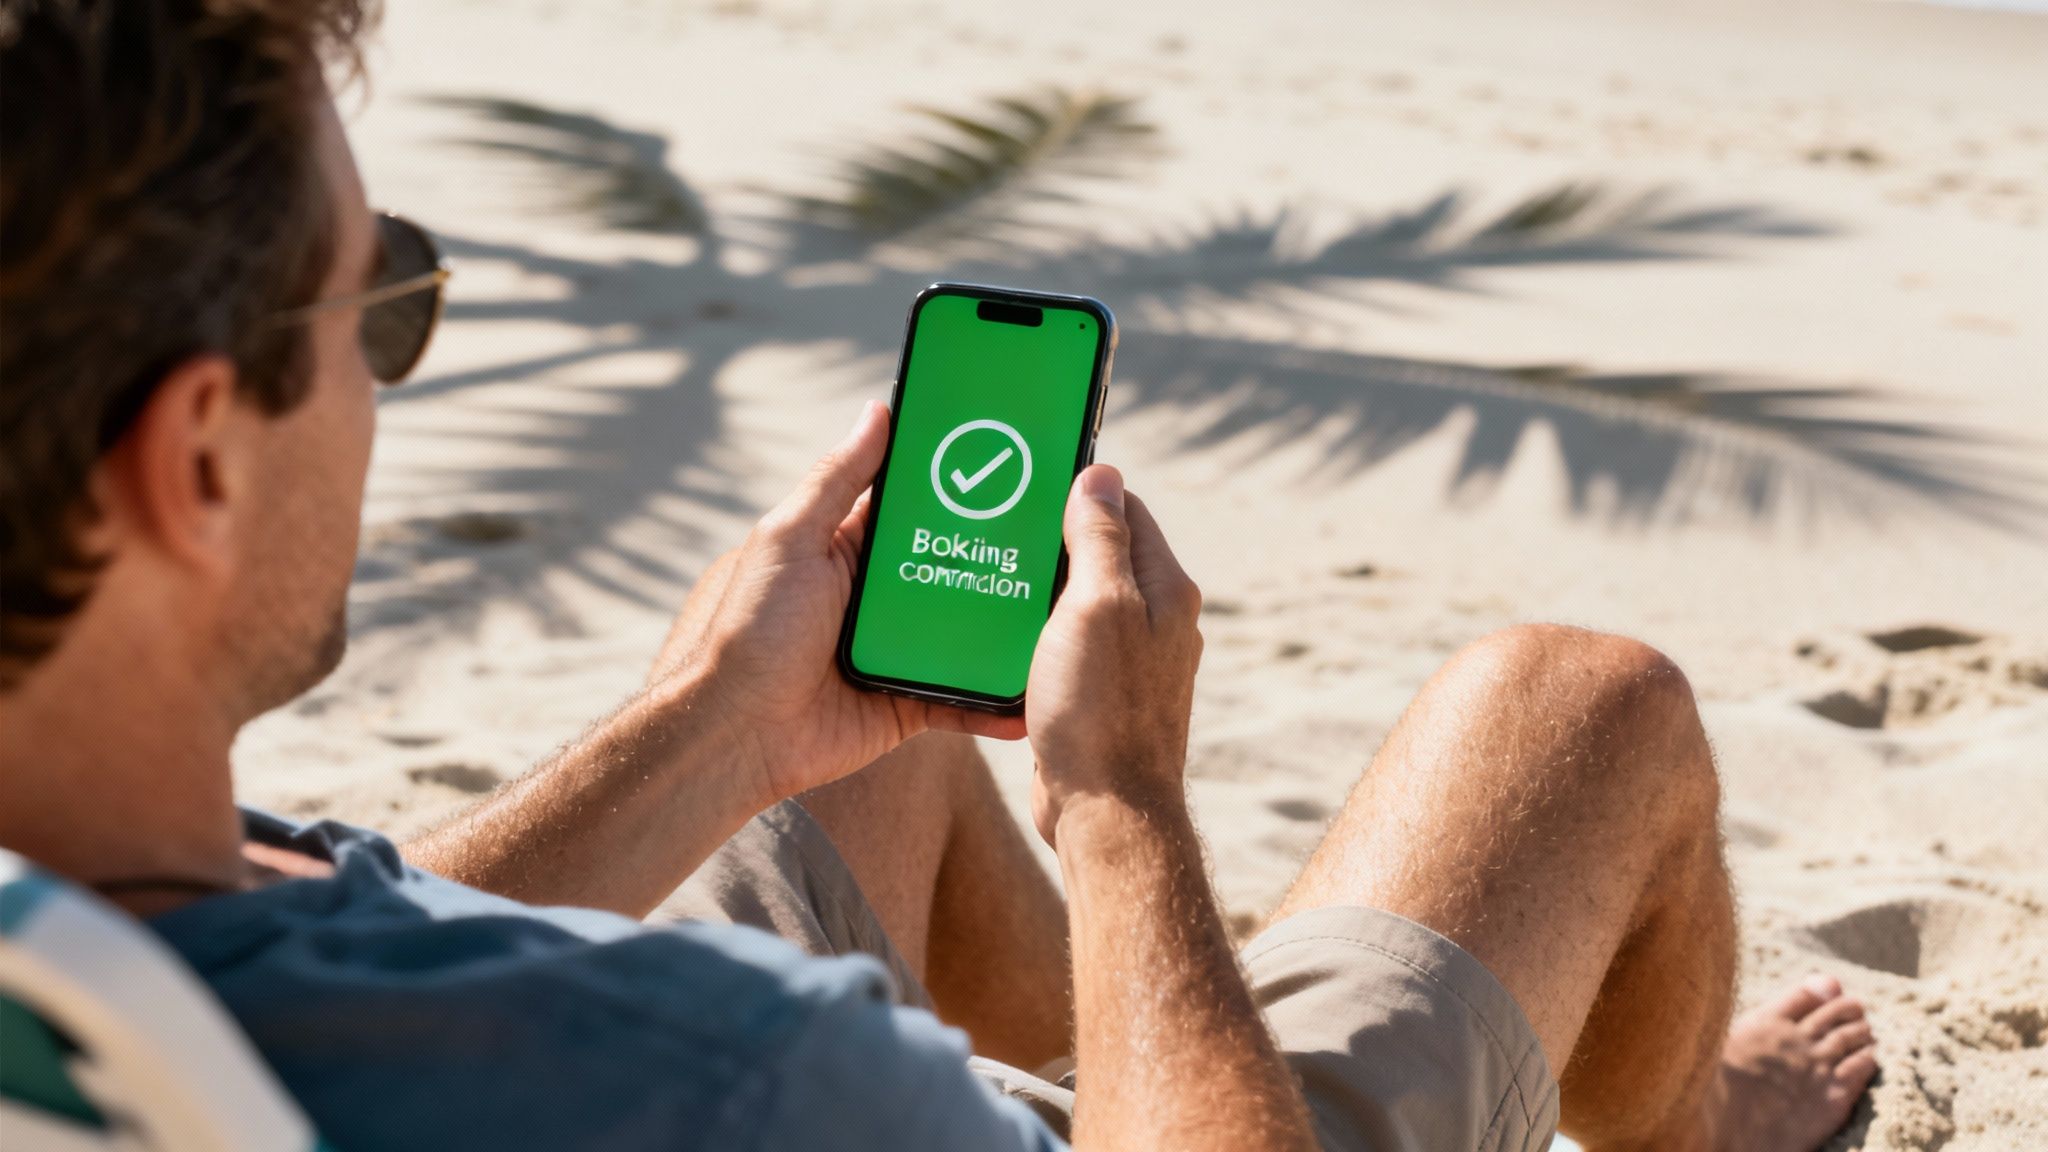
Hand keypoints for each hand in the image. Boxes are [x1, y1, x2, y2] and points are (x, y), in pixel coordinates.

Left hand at [650, 401, 1026, 806]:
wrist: (737, 733)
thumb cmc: (751, 630)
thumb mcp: (789, 540)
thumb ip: (835, 481)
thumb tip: (877, 411)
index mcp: (848, 547)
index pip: (914, 505)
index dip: (956, 480)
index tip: (1010, 456)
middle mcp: (878, 595)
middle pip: (952, 563)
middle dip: (1000, 550)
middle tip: (1061, 530)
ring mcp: (896, 650)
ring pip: (967, 627)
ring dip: (1008, 623)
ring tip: (1066, 603)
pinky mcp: (908, 701)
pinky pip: (962, 696)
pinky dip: (997, 700)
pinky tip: (1037, 692)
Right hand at [1025, 465, 1202, 846]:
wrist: (1105, 812)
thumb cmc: (1102, 710)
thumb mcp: (1097, 607)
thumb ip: (1100, 539)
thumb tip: (1102, 473)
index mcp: (1167, 591)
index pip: (1126, 511)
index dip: (1079, 492)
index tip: (1028, 484)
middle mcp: (1157, 622)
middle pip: (1100, 555)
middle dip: (1050, 542)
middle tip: (997, 532)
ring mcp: (1130, 662)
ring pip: (1077, 604)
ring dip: (1037, 593)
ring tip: (989, 581)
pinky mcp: (1102, 695)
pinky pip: (1065, 647)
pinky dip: (1035, 637)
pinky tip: (998, 637)